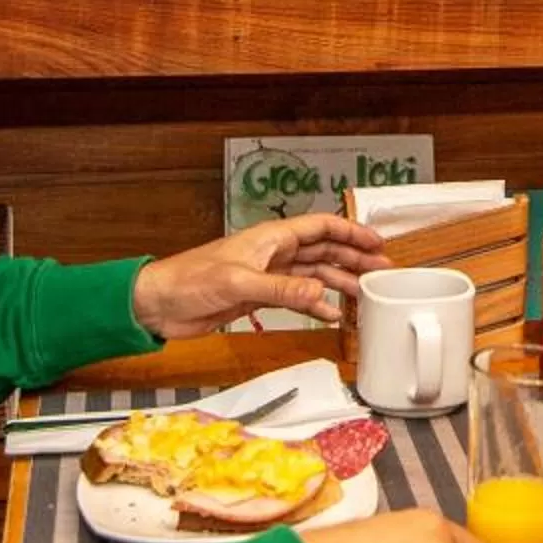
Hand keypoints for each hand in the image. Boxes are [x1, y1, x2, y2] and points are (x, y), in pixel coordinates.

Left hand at [131, 214, 384, 338]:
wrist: (160, 304)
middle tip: (382, 272)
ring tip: (366, 294)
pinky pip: (297, 297)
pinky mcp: (259, 297)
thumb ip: (282, 289)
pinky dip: (316, 304)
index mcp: (270, 238)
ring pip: (313, 274)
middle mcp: (273, 253)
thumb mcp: (238, 283)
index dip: (350, 233)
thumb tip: (320, 294)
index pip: (320, 228)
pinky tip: (331, 313)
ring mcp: (267, 275)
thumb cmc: (188, 280)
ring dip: (339, 282)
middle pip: (323, 251)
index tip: (376, 242)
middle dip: (353, 259)